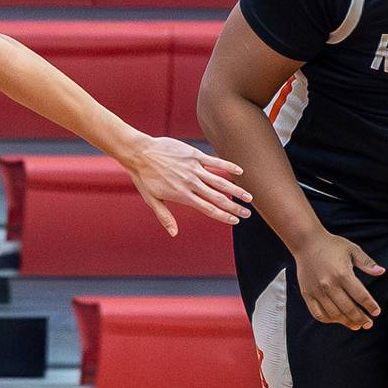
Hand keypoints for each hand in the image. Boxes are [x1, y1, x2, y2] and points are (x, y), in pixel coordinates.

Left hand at [122, 137, 252, 231]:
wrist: (139, 153)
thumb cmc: (144, 178)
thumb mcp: (151, 200)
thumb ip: (165, 217)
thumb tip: (174, 234)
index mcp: (183, 196)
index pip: (208, 209)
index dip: (223, 216)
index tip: (235, 221)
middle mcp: (191, 183)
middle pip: (218, 198)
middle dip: (234, 207)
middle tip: (247, 213)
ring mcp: (194, 168)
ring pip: (220, 181)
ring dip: (236, 189)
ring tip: (249, 197)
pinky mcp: (194, 155)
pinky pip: (214, 162)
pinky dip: (228, 166)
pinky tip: (240, 171)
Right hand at [292, 231, 384, 329]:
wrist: (306, 242)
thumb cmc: (332, 245)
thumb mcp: (352, 250)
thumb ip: (367, 263)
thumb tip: (382, 271)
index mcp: (342, 274)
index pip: (361, 296)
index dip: (370, 306)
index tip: (376, 312)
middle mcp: (329, 285)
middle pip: (348, 309)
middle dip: (361, 318)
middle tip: (369, 324)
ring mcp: (317, 291)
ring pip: (334, 314)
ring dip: (347, 322)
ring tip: (356, 325)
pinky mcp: (307, 294)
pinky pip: (318, 314)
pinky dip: (329, 320)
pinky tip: (337, 320)